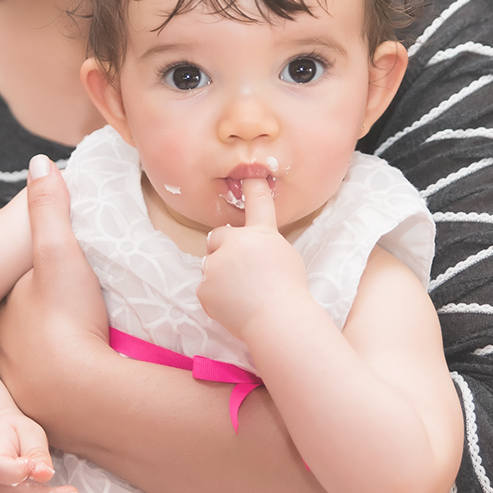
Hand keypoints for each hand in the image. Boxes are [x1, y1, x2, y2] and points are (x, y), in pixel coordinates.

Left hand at [0, 155, 111, 438]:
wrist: (84, 395)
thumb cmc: (69, 320)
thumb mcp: (61, 255)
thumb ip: (49, 210)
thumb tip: (38, 160)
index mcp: (6, 314)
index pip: (19, 289)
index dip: (40, 279)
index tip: (66, 276)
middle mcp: (5, 354)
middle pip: (28, 329)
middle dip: (46, 322)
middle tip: (81, 315)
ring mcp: (24, 391)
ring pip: (41, 366)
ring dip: (61, 360)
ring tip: (93, 350)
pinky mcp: (49, 421)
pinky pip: (59, 398)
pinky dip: (72, 390)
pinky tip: (94, 387)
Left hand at [198, 178, 309, 338]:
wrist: (277, 319)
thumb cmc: (289, 291)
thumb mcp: (285, 257)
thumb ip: (264, 245)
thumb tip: (252, 248)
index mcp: (260, 234)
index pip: (257, 203)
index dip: (253, 187)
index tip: (250, 173)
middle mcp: (234, 243)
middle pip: (217, 238)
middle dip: (223, 250)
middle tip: (241, 271)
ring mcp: (215, 265)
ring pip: (210, 266)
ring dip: (220, 275)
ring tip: (243, 294)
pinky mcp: (203, 287)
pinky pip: (206, 288)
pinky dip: (216, 297)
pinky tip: (234, 306)